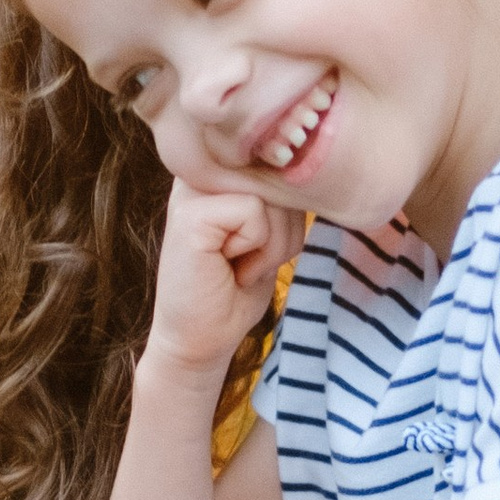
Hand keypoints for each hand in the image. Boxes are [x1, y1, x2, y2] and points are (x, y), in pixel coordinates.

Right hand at [143, 180, 302, 380]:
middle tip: (248, 260)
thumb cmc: (236, 288)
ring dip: (272, 244)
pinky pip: (254, 212)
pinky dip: (258, 249)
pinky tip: (229, 267)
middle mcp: (202, 169)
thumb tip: (309, 167)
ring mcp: (192, 189)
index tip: (257, 243)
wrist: (201, 339)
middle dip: (284, 230)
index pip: (283, 161)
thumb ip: (281, 193)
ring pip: (271, 195)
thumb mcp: (270, 230)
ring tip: (238, 264)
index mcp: (219, 167)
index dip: (289, 208)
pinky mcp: (190, 213)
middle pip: (280, 176)